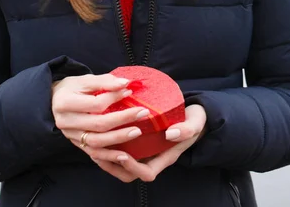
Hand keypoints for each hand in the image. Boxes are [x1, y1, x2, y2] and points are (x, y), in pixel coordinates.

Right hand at [51, 73, 151, 161]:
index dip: (114, 98)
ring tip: (137, 131)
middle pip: (98, 124)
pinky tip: (125, 155)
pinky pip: (94, 153)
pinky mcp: (76, 145)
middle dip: (123, 119)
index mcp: (65, 103)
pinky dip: (110, 156)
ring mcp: (70, 136)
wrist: (53, 101)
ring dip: (119, 138)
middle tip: (142, 112)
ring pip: (97, 142)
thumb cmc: (71, 88)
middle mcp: (66, 122)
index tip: (129, 91)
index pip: (95, 104)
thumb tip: (125, 83)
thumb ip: (104, 81)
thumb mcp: (84, 79)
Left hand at [91, 104, 206, 182]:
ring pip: (122, 165)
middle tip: (98, 151)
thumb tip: (170, 134)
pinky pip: (122, 150)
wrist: (196, 116)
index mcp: (165, 157)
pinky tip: (101, 135)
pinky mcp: (140, 142)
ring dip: (107, 158)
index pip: (147, 173)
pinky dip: (110, 147)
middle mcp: (153, 158)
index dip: (132, 168)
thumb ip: (186, 129)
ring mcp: (146, 151)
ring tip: (93, 145)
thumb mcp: (195, 123)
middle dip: (112, 166)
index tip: (122, 154)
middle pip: (129, 174)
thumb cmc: (195, 121)